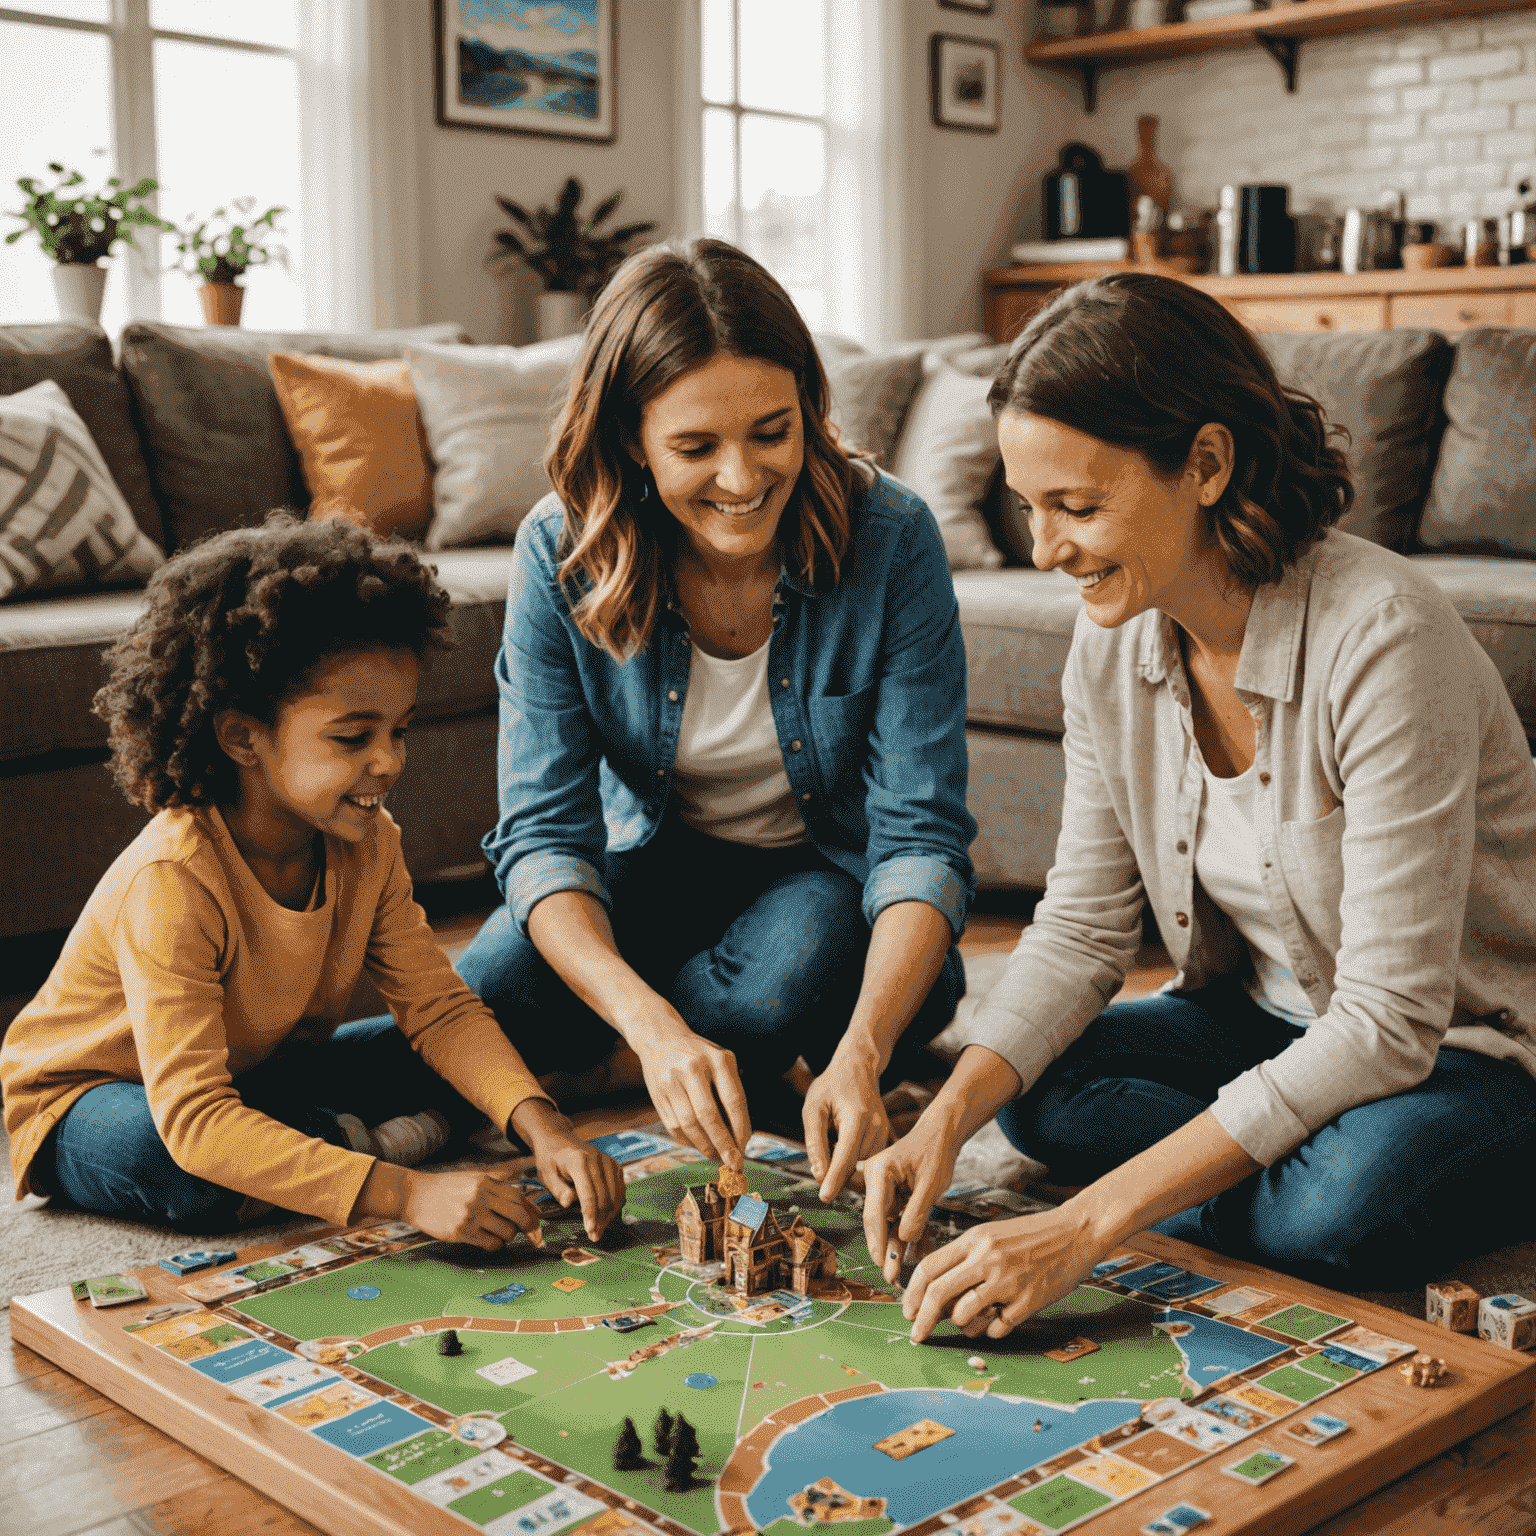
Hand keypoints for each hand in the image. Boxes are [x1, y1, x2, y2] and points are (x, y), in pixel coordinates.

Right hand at [399, 1165, 544, 1251]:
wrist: (415, 1195)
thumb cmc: (447, 1187)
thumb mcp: (473, 1177)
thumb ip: (498, 1184)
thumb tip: (525, 1199)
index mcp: (486, 1181)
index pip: (519, 1197)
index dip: (533, 1211)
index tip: (540, 1223)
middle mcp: (481, 1196)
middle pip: (519, 1215)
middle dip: (531, 1229)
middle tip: (535, 1238)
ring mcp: (471, 1215)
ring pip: (507, 1232)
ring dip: (508, 1237)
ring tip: (499, 1234)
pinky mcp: (461, 1232)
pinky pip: (490, 1244)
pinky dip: (494, 1245)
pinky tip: (488, 1241)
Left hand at [512, 1098, 625, 1240]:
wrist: (560, 1139)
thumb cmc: (551, 1158)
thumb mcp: (546, 1173)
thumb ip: (557, 1189)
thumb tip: (568, 1203)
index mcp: (577, 1161)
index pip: (588, 1193)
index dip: (590, 1214)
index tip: (590, 1230)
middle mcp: (596, 1160)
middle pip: (604, 1196)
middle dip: (600, 1219)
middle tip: (594, 1236)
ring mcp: (608, 1161)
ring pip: (615, 1194)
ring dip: (610, 1215)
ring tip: (600, 1228)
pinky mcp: (614, 1165)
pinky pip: (620, 1188)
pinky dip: (616, 1204)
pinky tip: (608, 1215)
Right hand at [627, 1009, 750, 1168]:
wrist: (661, 1037)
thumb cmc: (699, 1055)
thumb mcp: (720, 1061)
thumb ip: (731, 1092)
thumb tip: (740, 1136)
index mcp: (717, 1059)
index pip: (733, 1099)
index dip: (740, 1127)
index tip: (745, 1147)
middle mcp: (693, 1068)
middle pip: (709, 1116)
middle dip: (723, 1144)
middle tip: (733, 1162)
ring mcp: (672, 1081)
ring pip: (689, 1125)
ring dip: (704, 1146)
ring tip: (715, 1155)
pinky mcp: (657, 1093)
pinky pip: (673, 1126)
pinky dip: (687, 1141)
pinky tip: (698, 1144)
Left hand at [803, 1051, 889, 1202]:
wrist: (858, 1067)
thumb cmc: (832, 1085)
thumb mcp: (813, 1107)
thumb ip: (815, 1141)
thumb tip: (818, 1174)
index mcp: (858, 1117)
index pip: (845, 1157)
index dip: (834, 1179)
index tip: (824, 1198)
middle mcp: (876, 1127)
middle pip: (857, 1165)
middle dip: (839, 1178)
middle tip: (822, 1182)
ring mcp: (884, 1132)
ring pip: (864, 1165)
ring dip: (848, 1171)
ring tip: (832, 1161)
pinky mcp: (886, 1136)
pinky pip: (870, 1159)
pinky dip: (856, 1164)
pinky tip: (843, 1155)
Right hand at [860, 1112, 964, 1286]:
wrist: (943, 1134)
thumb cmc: (936, 1151)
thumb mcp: (931, 1183)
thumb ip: (917, 1212)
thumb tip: (905, 1239)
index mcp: (879, 1172)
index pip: (874, 1213)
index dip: (877, 1241)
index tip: (881, 1263)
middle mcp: (876, 1180)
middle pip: (878, 1221)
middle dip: (884, 1249)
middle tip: (889, 1276)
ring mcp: (884, 1188)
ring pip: (888, 1223)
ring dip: (895, 1246)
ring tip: (897, 1273)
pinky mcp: (896, 1194)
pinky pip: (900, 1218)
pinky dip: (910, 1234)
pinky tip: (919, 1253)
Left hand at [903, 1204, 1099, 1342]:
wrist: (1076, 1231)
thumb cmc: (1031, 1236)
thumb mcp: (991, 1236)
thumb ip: (965, 1261)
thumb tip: (937, 1296)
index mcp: (974, 1240)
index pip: (928, 1268)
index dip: (912, 1294)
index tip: (908, 1312)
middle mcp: (986, 1258)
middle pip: (939, 1294)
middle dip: (923, 1320)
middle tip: (918, 1336)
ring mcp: (1008, 1280)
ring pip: (964, 1315)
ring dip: (962, 1325)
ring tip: (971, 1321)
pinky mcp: (1029, 1300)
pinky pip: (997, 1328)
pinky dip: (992, 1330)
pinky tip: (999, 1320)